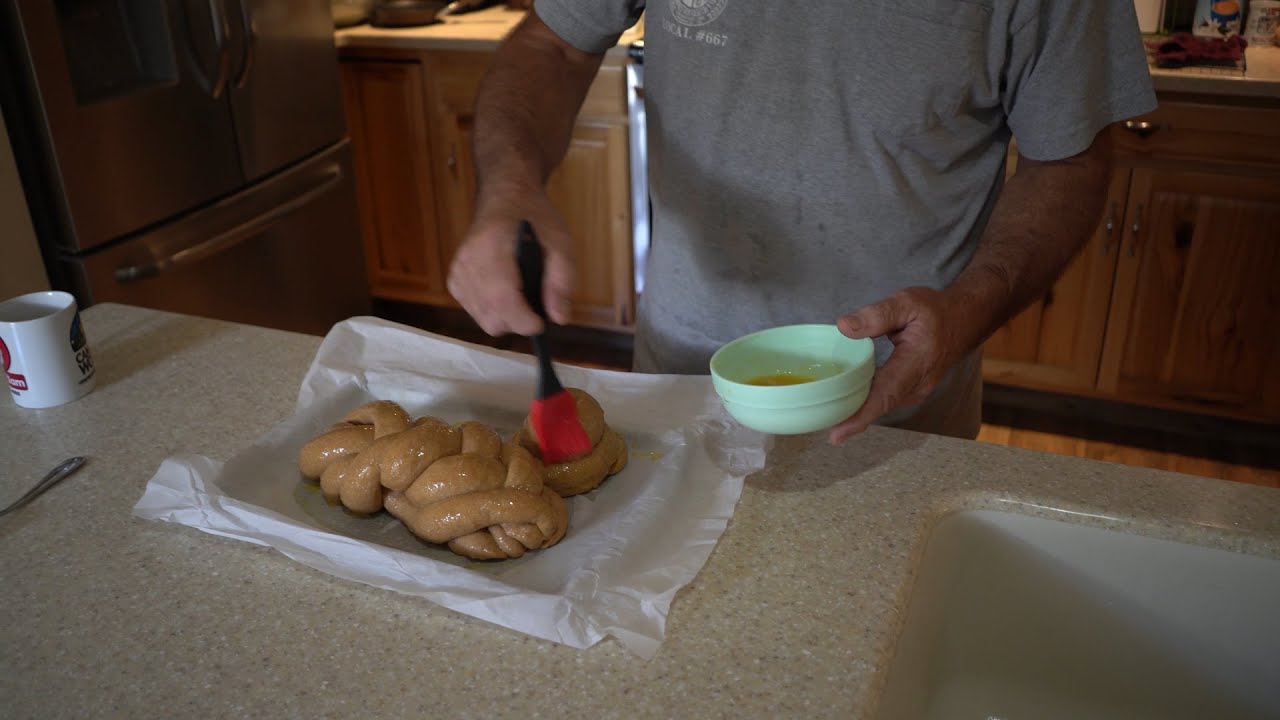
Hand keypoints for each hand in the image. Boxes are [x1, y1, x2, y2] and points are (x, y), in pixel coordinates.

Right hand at [446, 190, 574, 335]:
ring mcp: (457, 272)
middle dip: (519, 321)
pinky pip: (475, 312)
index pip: (502, 299)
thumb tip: (559, 318)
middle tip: (534, 303)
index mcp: (492, 247)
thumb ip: (562, 279)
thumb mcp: (561, 242)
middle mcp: (468, 262)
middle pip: (493, 318)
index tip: (541, 322)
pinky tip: (504, 291)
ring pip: (484, 320)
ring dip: (507, 317)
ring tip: (520, 294)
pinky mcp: (454, 280)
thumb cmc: (534, 219)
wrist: (505, 198)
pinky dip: (493, 310)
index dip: (524, 321)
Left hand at [828, 287, 968, 443]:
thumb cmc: (934, 312)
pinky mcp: (909, 391)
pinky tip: (842, 403)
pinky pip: (883, 401)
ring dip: (854, 413)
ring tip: (824, 416)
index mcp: (915, 363)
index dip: (861, 416)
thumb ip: (877, 314)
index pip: (885, 395)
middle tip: (817, 423)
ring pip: (880, 406)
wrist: (962, 322)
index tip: (838, 434)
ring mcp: (914, 391)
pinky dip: (863, 404)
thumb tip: (844, 327)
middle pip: (878, 407)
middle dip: (848, 419)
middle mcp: (916, 385)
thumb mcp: (907, 302)